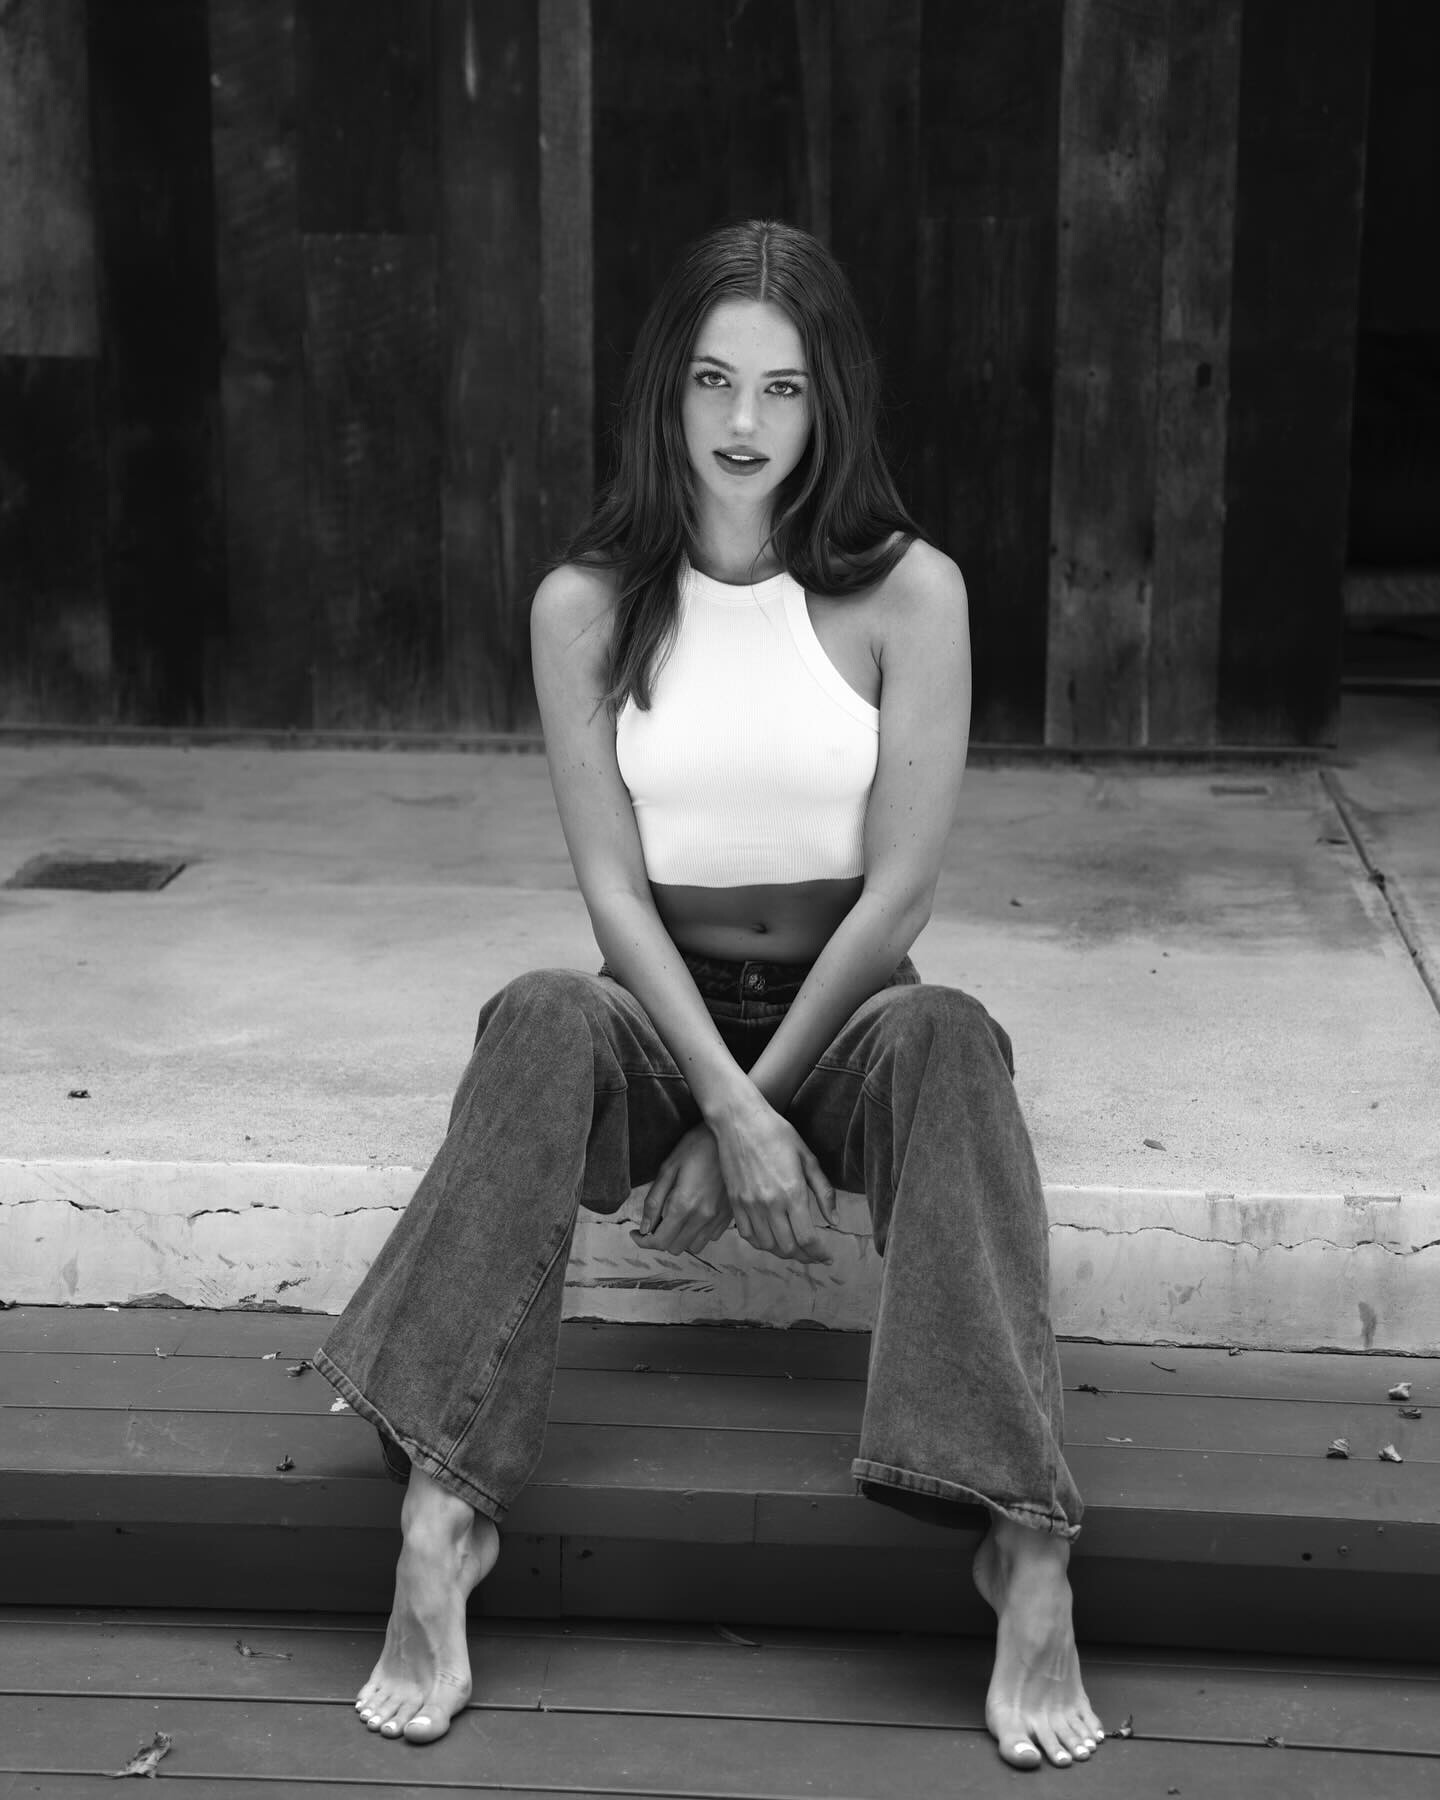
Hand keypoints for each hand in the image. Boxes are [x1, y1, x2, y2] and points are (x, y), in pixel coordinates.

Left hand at [630, 1125, 733, 1258]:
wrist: (731, 1138)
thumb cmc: (697, 1146)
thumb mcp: (668, 1168)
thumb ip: (654, 1201)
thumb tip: (645, 1227)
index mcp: (684, 1205)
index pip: (660, 1241)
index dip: (643, 1242)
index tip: (636, 1234)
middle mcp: (702, 1217)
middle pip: (675, 1247)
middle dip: (661, 1238)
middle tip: (656, 1221)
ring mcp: (718, 1218)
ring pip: (694, 1246)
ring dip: (681, 1237)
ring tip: (677, 1217)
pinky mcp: (729, 1215)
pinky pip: (710, 1237)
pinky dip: (698, 1232)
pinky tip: (695, 1214)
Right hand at [712, 1098, 838, 1265]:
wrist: (738, 1120)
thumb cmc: (776, 1133)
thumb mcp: (808, 1158)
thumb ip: (823, 1192)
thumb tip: (835, 1219)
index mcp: (792, 1193)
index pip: (807, 1239)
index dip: (819, 1254)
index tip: (827, 1256)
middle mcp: (770, 1204)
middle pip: (788, 1248)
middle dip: (805, 1256)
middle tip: (814, 1254)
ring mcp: (749, 1205)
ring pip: (768, 1245)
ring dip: (784, 1251)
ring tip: (795, 1247)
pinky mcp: (735, 1203)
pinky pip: (748, 1235)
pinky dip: (761, 1243)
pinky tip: (771, 1238)